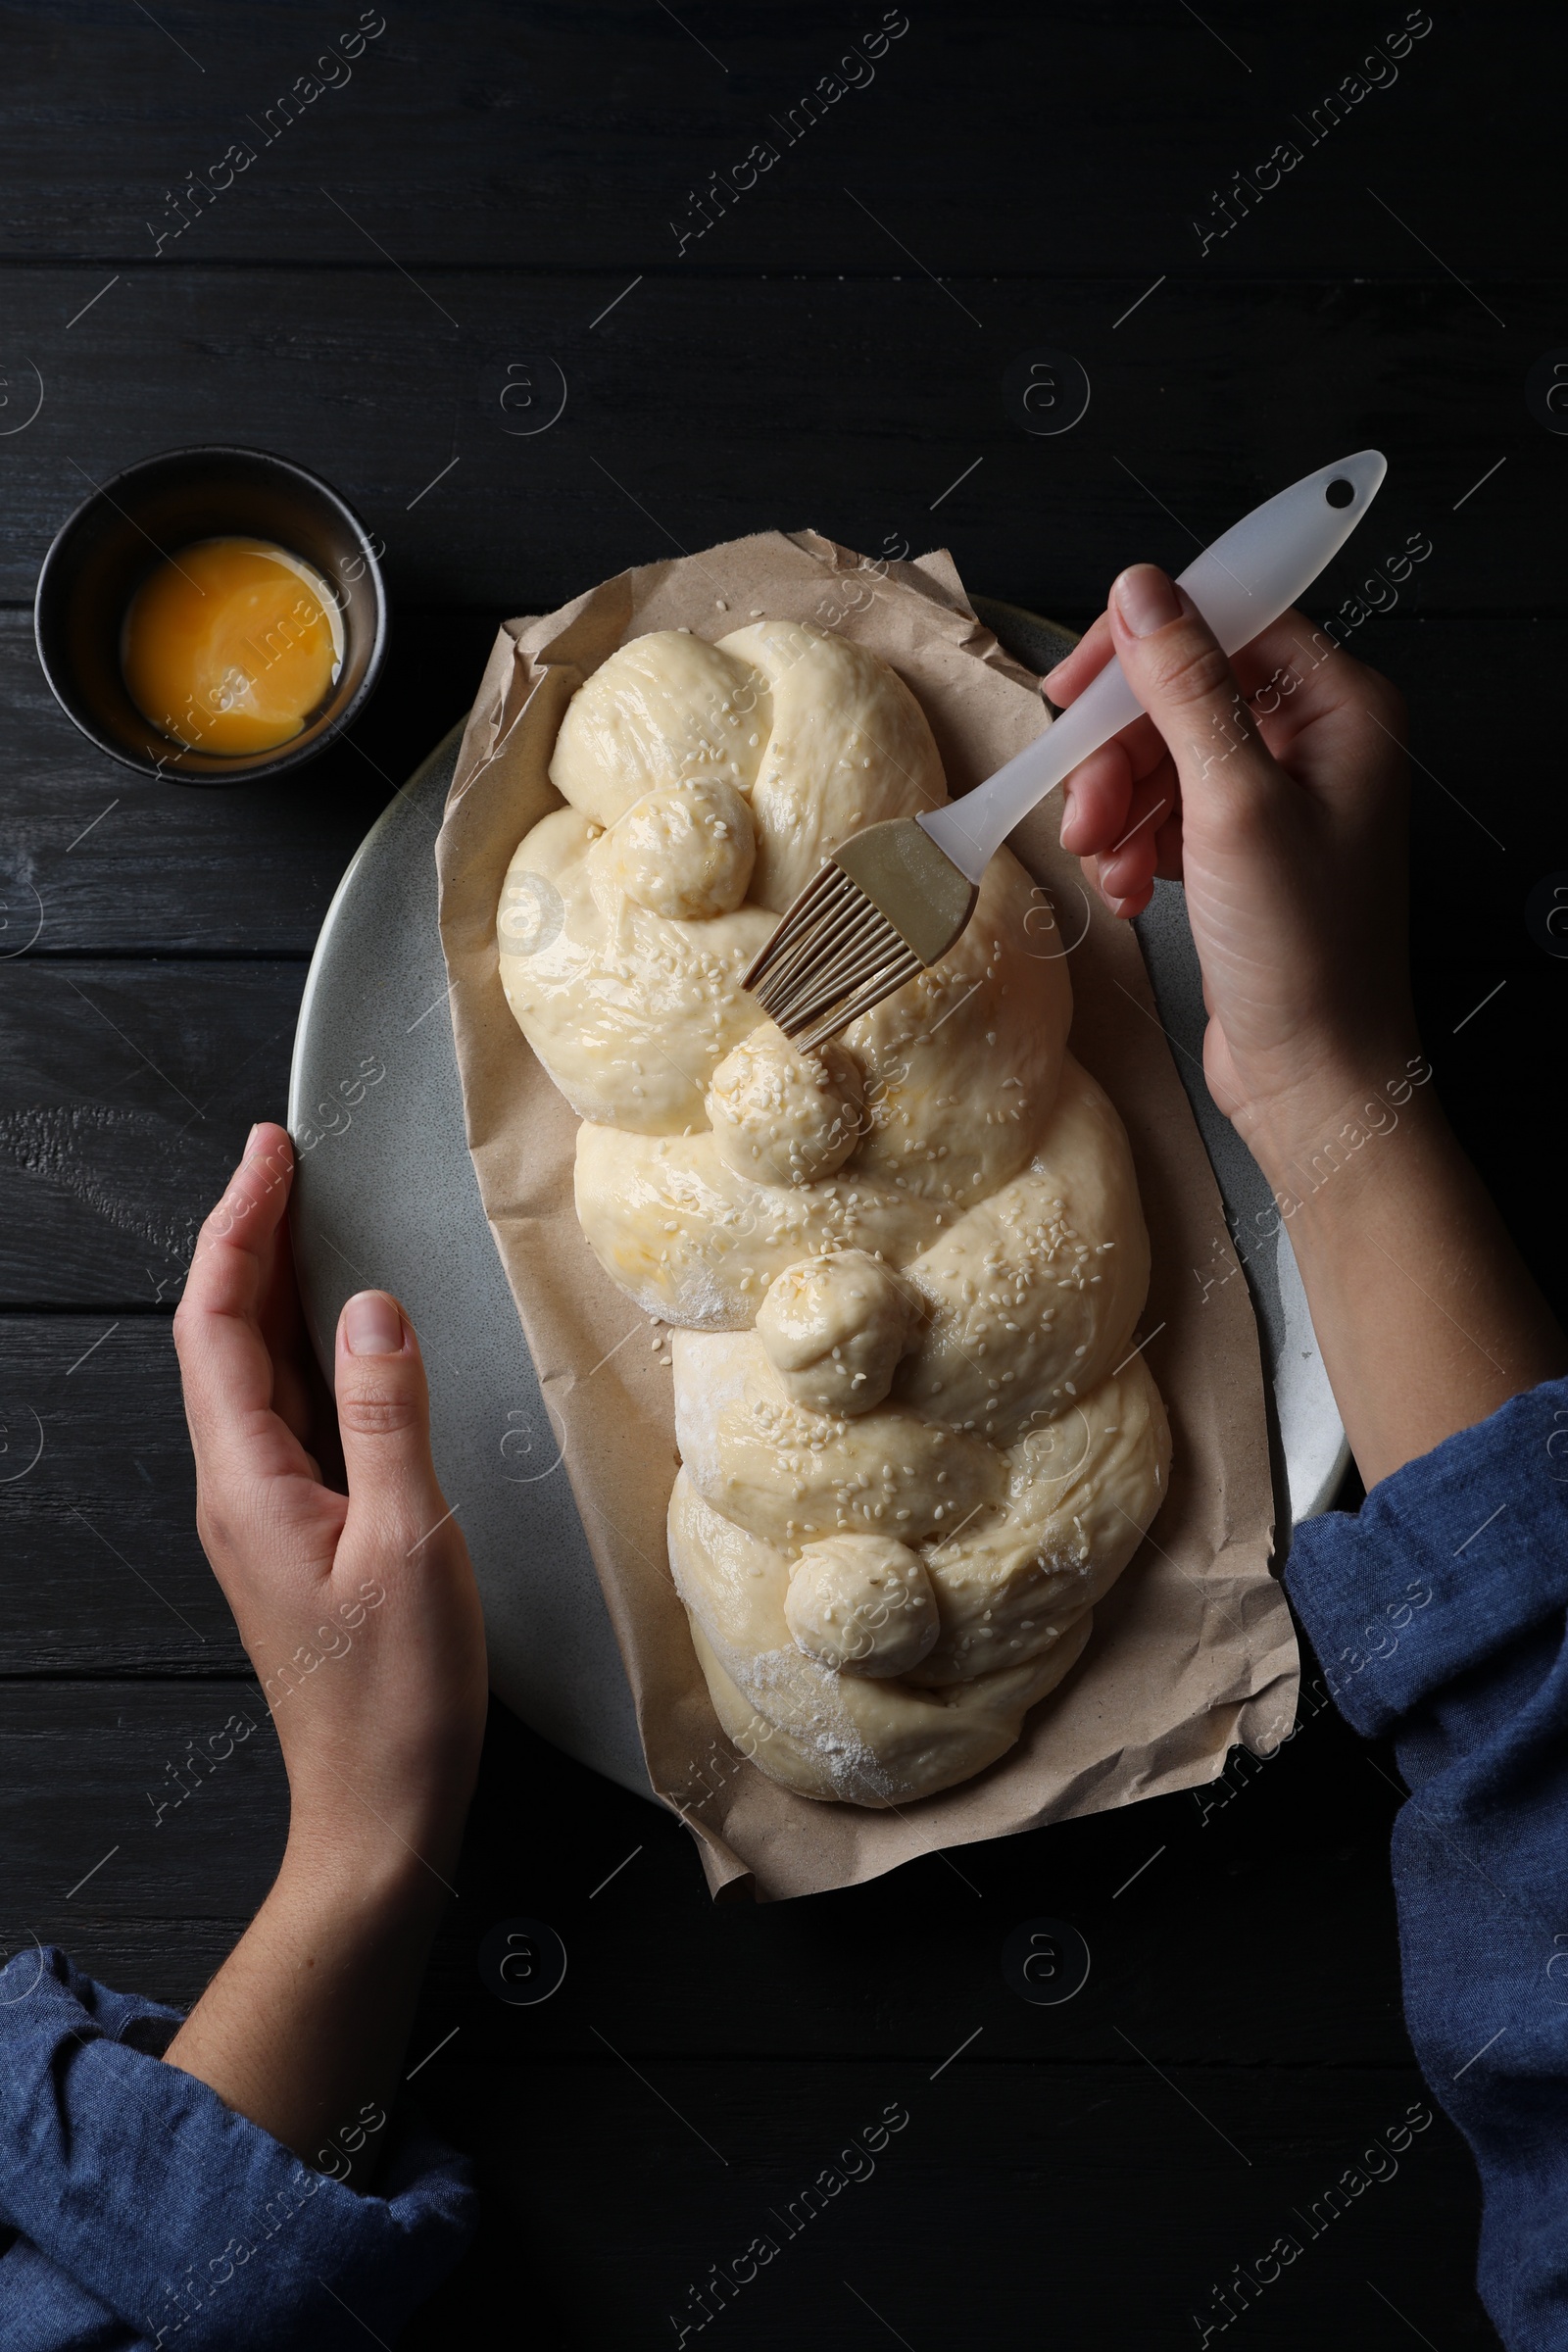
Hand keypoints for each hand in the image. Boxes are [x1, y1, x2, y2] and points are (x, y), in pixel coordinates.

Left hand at [172, 1121, 486, 1878]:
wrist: (377, 1812)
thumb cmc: (393, 1700)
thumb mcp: (408, 1543)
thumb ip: (388, 1418)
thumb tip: (372, 1311)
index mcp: (247, 1483)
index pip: (217, 1324)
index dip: (239, 1229)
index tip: (270, 1155)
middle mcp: (240, 1490)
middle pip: (224, 1337)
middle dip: (250, 1238)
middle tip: (286, 1162)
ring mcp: (266, 1515)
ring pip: (254, 1373)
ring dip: (274, 1288)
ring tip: (309, 1220)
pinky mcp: (301, 1536)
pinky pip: (290, 1414)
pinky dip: (307, 1349)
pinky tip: (345, 1336)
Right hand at [1045, 566, 1563, 1484]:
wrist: (1312, 1076)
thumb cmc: (1303, 953)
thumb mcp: (1232, 806)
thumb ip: (1186, 690)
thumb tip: (1144, 590)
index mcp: (1342, 710)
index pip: (1230, 622)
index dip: (1145, 647)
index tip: (1075, 687)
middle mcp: (1317, 744)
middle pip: (1184, 694)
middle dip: (1120, 751)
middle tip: (1086, 807)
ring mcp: (1278, 799)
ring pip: (1162, 756)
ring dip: (1117, 806)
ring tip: (1106, 861)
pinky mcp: (1240, 851)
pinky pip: (1163, 814)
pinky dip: (1133, 846)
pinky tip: (1129, 891)